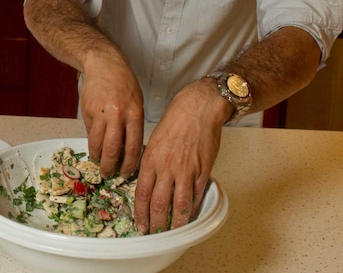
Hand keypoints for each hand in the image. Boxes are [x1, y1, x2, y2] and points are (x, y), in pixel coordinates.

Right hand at [80, 57, 144, 178]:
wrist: (104, 64)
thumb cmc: (124, 83)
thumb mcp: (136, 102)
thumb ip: (132, 125)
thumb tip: (127, 149)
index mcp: (134, 114)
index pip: (133, 146)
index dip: (129, 164)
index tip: (126, 174)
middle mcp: (117, 115)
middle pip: (113, 148)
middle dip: (110, 166)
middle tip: (108, 174)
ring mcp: (100, 113)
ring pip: (97, 143)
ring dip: (97, 156)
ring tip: (98, 162)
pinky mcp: (87, 111)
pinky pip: (89, 131)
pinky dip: (91, 141)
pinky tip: (94, 145)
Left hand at [132, 81, 225, 232]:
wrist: (197, 109)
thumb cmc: (175, 121)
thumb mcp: (154, 141)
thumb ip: (150, 163)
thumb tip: (147, 181)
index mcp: (151, 160)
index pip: (141, 193)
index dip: (140, 212)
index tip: (140, 223)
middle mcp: (166, 168)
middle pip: (158, 203)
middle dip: (155, 222)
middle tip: (154, 233)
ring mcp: (185, 171)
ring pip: (178, 204)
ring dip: (175, 222)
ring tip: (172, 232)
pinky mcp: (202, 171)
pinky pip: (196, 195)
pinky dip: (192, 208)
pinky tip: (189, 216)